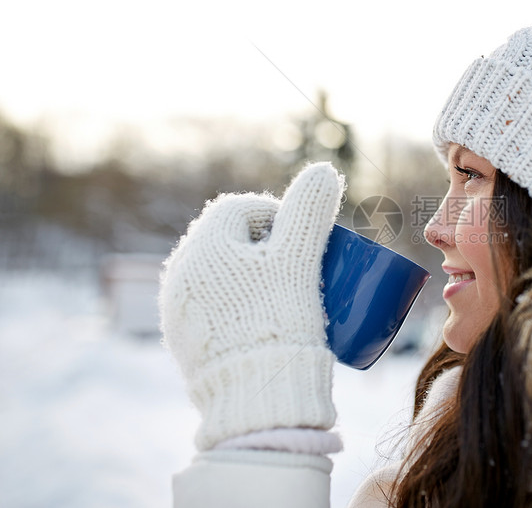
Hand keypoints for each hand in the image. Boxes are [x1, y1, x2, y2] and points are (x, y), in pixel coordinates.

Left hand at [159, 162, 344, 449]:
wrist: (253, 393)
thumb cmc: (278, 318)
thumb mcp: (298, 258)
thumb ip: (309, 211)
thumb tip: (323, 170)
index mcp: (203, 242)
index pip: (241, 209)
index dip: (277, 216)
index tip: (303, 240)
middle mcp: (180, 270)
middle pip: (228, 241)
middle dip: (263, 246)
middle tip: (300, 269)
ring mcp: (176, 307)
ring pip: (217, 274)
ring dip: (247, 274)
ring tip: (283, 295)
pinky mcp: (181, 339)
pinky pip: (209, 306)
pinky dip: (233, 303)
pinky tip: (256, 318)